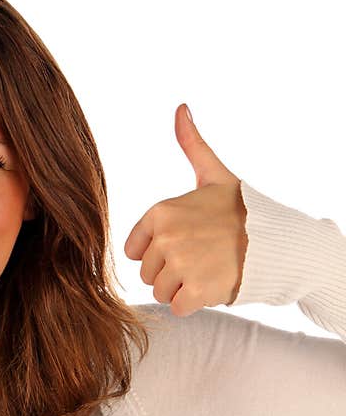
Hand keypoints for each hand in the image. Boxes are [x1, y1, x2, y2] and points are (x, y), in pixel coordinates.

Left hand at [123, 104, 247, 317]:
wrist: (280, 242)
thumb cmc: (243, 210)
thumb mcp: (213, 175)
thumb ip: (191, 144)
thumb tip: (181, 107)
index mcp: (160, 212)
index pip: (135, 250)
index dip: (157, 251)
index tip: (184, 242)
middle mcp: (166, 238)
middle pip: (147, 273)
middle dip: (170, 271)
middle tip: (200, 257)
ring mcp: (181, 265)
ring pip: (160, 292)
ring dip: (181, 289)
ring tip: (206, 270)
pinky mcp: (196, 291)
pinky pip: (176, 308)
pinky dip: (193, 304)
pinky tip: (212, 286)